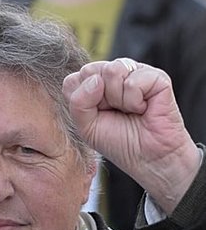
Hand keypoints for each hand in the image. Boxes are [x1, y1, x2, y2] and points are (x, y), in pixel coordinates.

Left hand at [63, 58, 200, 213]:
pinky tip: (144, 109)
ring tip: (130, 111)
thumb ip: (78, 102)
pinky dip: (135, 102)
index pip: (74, 79)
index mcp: (97, 83)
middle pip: (90, 71)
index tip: (98, 117)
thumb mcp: (87, 127)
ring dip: (118, 100)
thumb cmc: (119, 143)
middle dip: (98, 100)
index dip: (82, 101)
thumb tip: (96, 80)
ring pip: (112, 71)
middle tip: (115, 114)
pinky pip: (132, 81)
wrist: (149, 158)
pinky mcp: (156, 76)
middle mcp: (116, 73)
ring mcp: (136, 72)